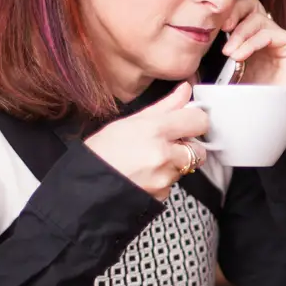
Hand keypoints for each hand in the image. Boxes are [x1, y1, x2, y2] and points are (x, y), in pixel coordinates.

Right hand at [84, 82, 209, 200]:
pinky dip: (163, 179)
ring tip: (149, 160)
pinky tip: (145, 175)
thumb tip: (185, 90)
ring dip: (174, 163)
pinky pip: (173, 184)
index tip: (187, 122)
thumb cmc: (102, 153)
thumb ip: (164, 107)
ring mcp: (164, 177)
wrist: (86, 188)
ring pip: (186, 168)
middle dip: (187, 147)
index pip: (199, 120)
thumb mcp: (129, 122)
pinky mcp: (163, 195)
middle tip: (167, 144)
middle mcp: (164, 154)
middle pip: (199, 149)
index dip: (195, 121)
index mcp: (155, 130)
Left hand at [222, 0, 285, 122]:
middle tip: (221, 28)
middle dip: (233, 12)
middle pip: (249, 3)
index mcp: (250, 37)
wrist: (277, 120)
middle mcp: (266, 33)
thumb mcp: (226, 80)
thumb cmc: (253, 102)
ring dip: (239, 34)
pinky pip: (268, 33)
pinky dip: (251, 42)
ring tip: (229, 53)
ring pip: (257, 18)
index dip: (225, 12)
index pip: (237, 10)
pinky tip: (239, 56)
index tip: (210, 26)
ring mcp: (280, 37)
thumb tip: (187, 60)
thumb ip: (211, 66)